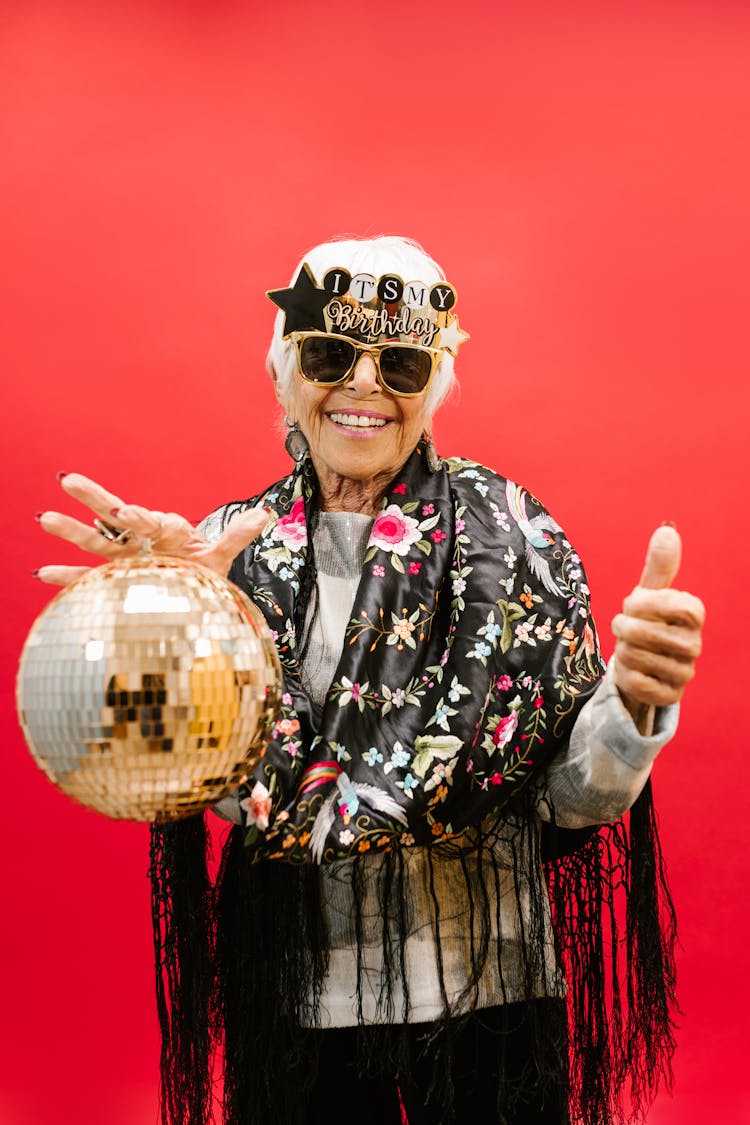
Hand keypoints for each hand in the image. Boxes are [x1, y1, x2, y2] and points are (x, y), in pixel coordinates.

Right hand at [35, 473, 268, 585]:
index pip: (151, 520)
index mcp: (166, 530)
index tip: (126, 513)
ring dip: (72, 531)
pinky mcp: (114, 580)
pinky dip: (68, 577)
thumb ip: (236, 536)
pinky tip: (45, 573)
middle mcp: (141, 540)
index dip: (139, 517)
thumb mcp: (220, 557)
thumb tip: (264, 513)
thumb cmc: (204, 576)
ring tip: (46, 517)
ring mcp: (124, 559)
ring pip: (97, 542)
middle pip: (116, 518)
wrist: (194, 596)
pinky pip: (88, 578)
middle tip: (70, 480)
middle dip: (95, 500)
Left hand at [611, 525, 704, 729]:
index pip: (674, 604)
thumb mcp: (649, 593)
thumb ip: (659, 565)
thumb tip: (667, 529)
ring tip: (629, 648)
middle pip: (645, 632)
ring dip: (622, 650)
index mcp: (694, 615)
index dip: (645, 604)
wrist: (641, 664)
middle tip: (623, 627)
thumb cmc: (646, 621)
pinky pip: (635, 682)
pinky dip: (623, 674)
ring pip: (635, 657)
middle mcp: (694, 645)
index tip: (633, 603)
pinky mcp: (669, 697)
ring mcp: (684, 673)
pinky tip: (630, 669)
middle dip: (623, 627)